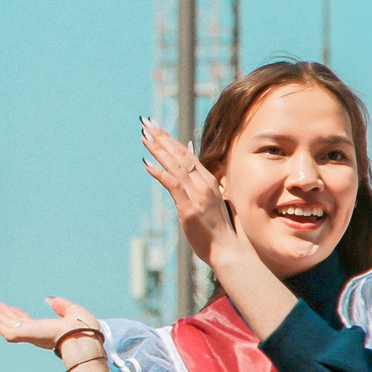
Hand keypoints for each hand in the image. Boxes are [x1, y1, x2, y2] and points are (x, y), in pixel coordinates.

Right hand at [0, 297, 102, 353]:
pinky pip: (8, 330)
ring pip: (10, 327)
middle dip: (6, 317)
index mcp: (48, 330)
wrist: (82, 335)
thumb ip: (60, 305)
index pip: (29, 323)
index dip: (19, 315)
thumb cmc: (82, 327)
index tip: (13, 309)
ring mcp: (31, 335)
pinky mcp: (26, 334)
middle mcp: (38, 334)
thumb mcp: (71, 311)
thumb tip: (49, 299)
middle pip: (17, 324)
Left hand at [141, 120, 236, 264]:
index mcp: (208, 180)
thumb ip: (200, 180)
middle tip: (146, 122)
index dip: (170, 138)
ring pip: (175, 166)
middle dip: (162, 137)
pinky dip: (159, 173)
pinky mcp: (189, 207)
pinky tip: (146, 163)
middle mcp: (203, 183)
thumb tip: (189, 160)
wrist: (227, 249)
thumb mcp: (211, 198)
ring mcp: (197, 195)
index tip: (156, 126)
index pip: (186, 153)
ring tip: (144, 136)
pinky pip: (172, 185)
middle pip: (180, 154)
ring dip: (158, 150)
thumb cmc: (217, 227)